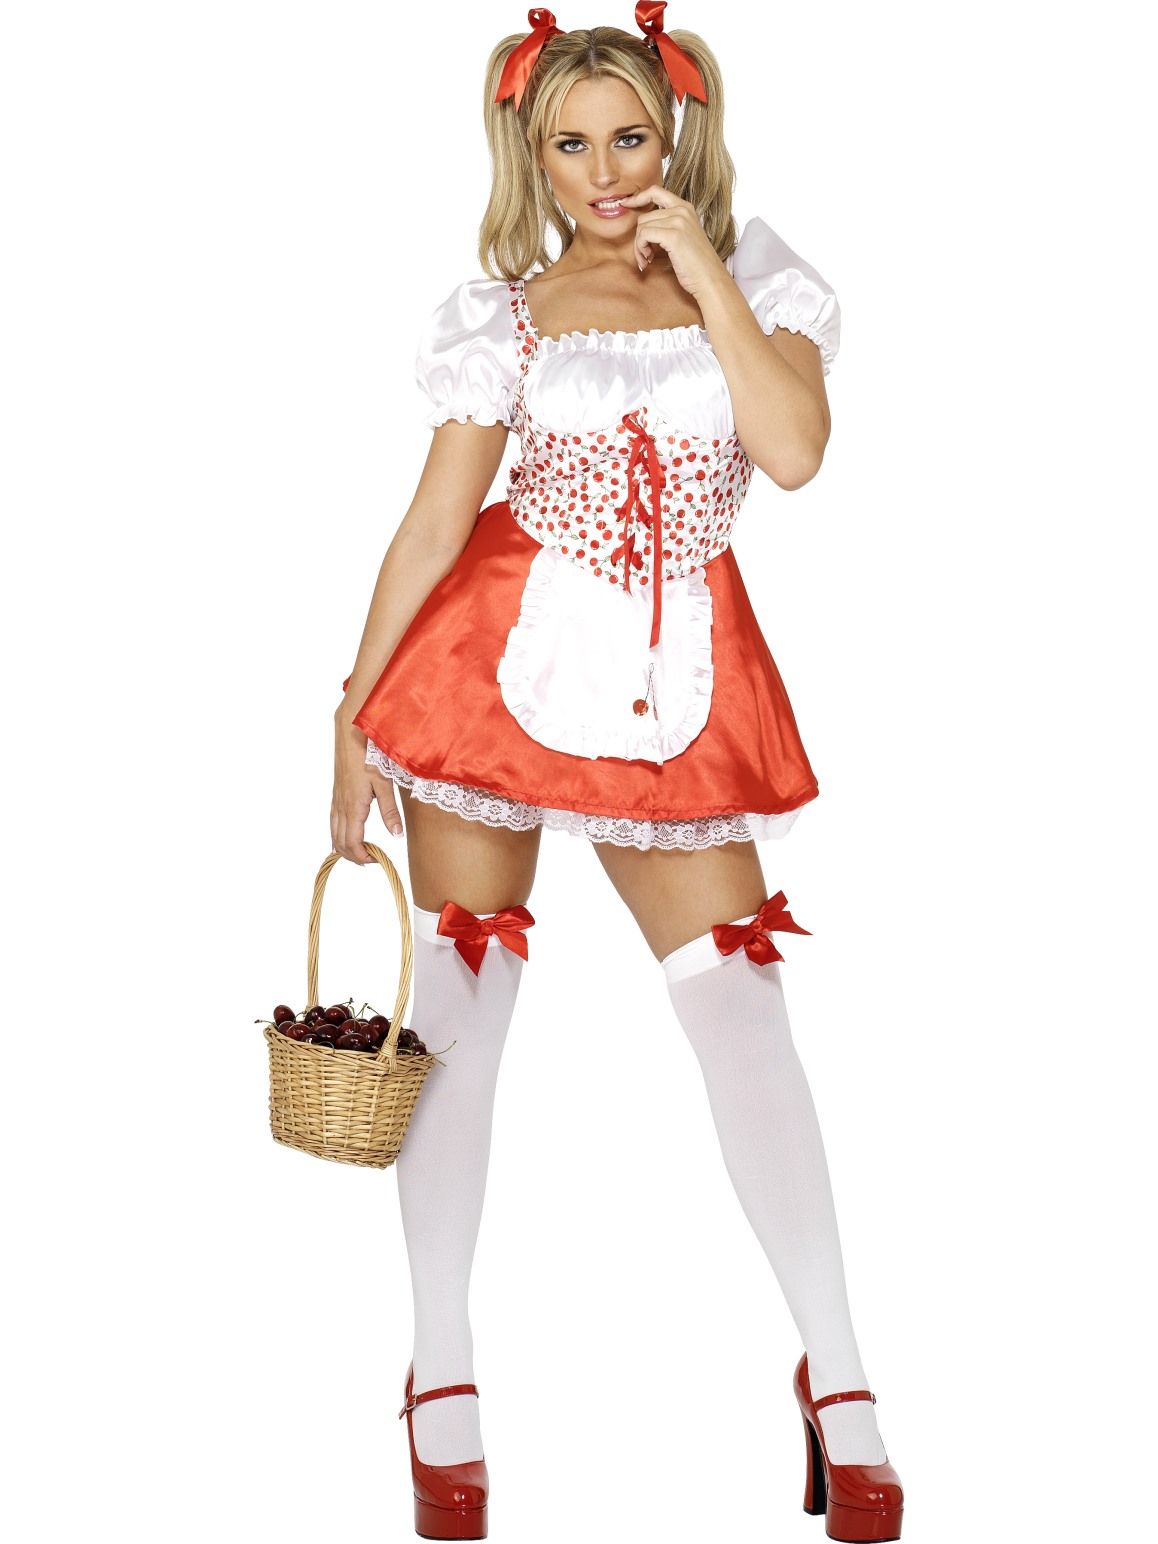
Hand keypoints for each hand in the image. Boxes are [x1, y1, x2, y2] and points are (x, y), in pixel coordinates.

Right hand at [331, 716, 403, 860]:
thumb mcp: (384, 784)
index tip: (375, 860)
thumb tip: (396, 835)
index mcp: (354, 807)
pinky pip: (332, 820)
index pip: (352, 842)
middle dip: (352, 856)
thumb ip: (390, 811)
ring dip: (343, 846)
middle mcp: (341, 806)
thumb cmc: (369, 755)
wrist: (350, 734)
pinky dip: (337, 834)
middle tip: (369, 860)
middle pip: (339, 842)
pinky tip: (344, 833)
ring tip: (359, 852)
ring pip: (333, 832)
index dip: (361, 856)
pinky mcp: (336, 793)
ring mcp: (336, 800)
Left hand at [617, 185, 725, 296]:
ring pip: (642, 227)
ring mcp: (678, 221)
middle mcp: (682, 210)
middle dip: (639, 238)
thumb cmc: (696, 264)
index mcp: (685, 208)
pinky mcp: (673, 236)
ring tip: (647, 259)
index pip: (656, 191)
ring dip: (639, 247)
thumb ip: (668, 224)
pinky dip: (640, 250)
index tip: (626, 204)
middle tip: (645, 255)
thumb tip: (642, 224)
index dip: (638, 197)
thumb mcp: (684, 236)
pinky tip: (647, 261)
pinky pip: (643, 236)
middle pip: (644, 216)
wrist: (710, 279)